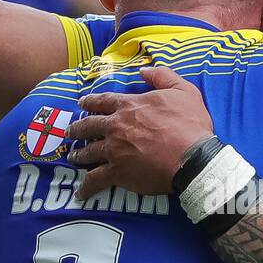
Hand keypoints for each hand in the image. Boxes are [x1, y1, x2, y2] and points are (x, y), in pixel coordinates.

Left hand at [66, 66, 214, 198]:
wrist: (192, 157)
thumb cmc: (190, 125)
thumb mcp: (183, 91)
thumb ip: (162, 76)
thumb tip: (144, 69)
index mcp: (129, 106)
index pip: (103, 101)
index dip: (91, 101)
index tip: (82, 103)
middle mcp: (116, 126)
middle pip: (89, 125)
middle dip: (77, 128)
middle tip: (70, 131)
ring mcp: (113, 150)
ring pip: (88, 151)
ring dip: (79, 154)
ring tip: (73, 157)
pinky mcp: (117, 172)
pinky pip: (95, 180)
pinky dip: (87, 187)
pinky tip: (81, 193)